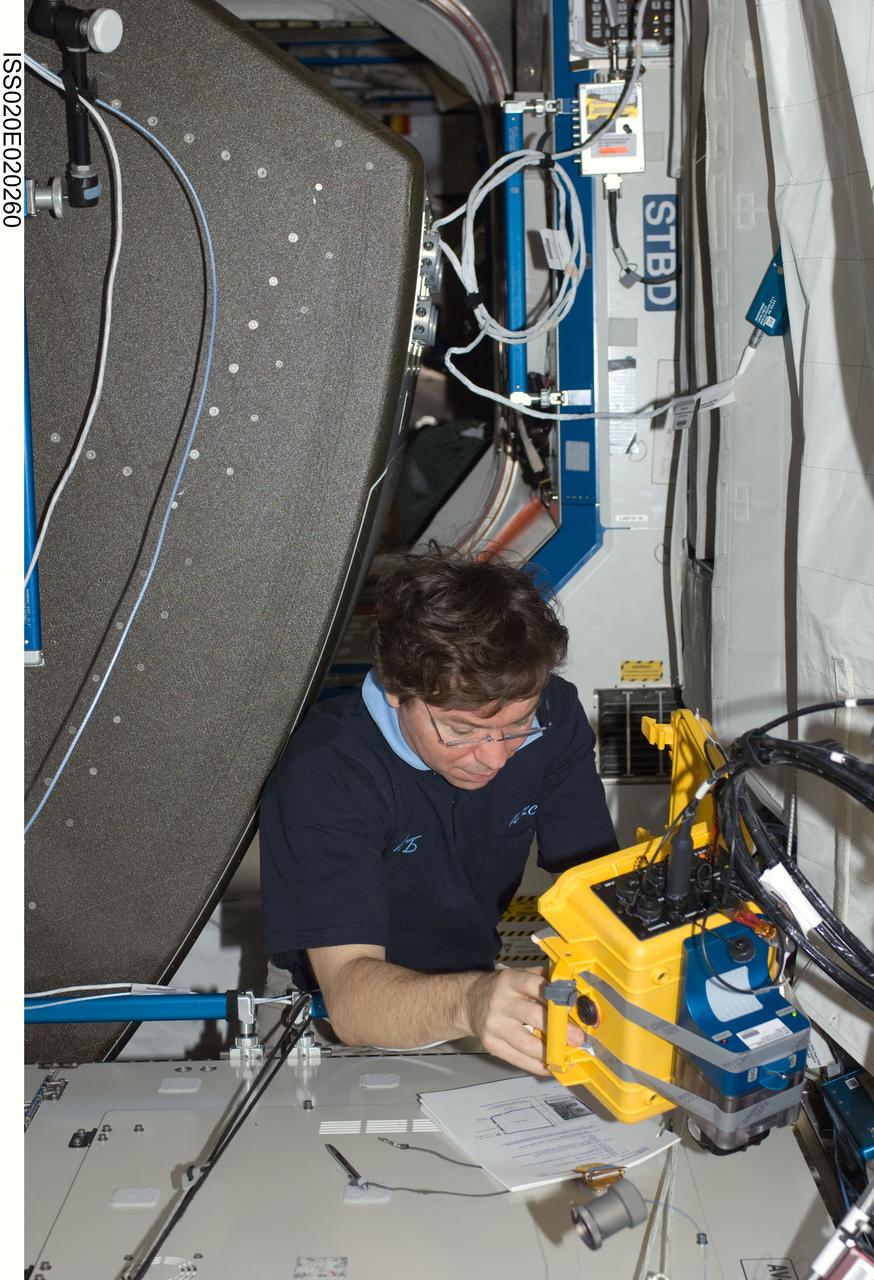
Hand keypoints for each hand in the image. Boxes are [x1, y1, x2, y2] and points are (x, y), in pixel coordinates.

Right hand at [464, 966, 583, 1074]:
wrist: (469, 1002)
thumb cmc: (501, 989)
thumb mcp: (518, 975)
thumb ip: (543, 977)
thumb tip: (572, 985)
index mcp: (510, 981)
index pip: (534, 986)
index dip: (555, 997)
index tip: (572, 1007)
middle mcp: (500, 1002)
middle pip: (532, 1016)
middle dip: (558, 1029)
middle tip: (577, 1038)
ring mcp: (494, 1026)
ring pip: (525, 1043)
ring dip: (550, 1052)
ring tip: (567, 1056)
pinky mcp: (492, 1045)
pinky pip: (517, 1059)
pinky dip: (537, 1066)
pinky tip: (551, 1066)